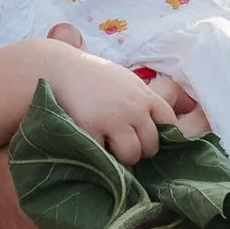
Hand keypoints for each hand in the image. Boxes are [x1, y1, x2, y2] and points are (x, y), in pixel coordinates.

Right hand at [37, 30, 208, 163]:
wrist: (60, 69)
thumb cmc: (93, 76)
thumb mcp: (125, 81)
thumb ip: (141, 100)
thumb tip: (158, 124)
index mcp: (144, 95)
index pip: (169, 122)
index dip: (160, 134)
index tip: (147, 138)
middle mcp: (134, 108)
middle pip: (152, 144)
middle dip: (140, 150)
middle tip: (124, 147)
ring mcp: (113, 120)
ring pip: (132, 155)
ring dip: (122, 158)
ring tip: (110, 151)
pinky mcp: (92, 129)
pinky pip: (105, 156)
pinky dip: (100, 157)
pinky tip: (93, 148)